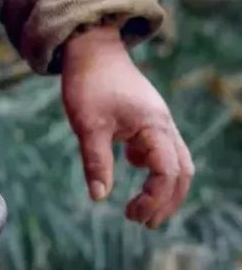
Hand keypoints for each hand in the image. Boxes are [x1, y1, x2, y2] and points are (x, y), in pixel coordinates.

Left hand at [61, 25, 192, 228]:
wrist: (91, 47)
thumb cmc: (88, 83)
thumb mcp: (87, 124)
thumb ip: (96, 161)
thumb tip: (100, 197)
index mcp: (153, 126)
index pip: (168, 173)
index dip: (153, 199)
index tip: (129, 213)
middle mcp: (164, 125)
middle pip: (182, 172)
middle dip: (167, 201)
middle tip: (143, 222)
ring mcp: (159, 121)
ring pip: (176, 161)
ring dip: (164, 188)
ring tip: (141, 209)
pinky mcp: (148, 119)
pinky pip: (162, 149)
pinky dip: (153, 166)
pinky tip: (128, 164)